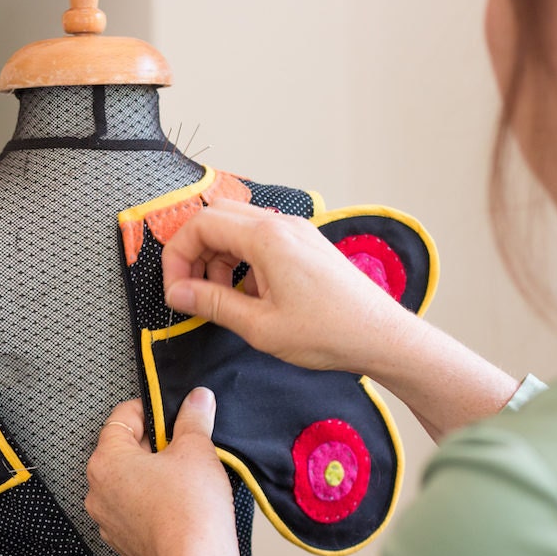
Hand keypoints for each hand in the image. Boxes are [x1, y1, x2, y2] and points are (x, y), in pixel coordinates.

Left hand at [85, 389, 236, 555]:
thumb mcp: (196, 449)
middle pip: (121, 451)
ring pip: (126, 484)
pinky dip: (149, 503)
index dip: (147, 409)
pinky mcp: (122, 543)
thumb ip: (193, 419)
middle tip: (181, 444)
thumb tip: (197, 399)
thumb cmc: (191, 508)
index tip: (168, 412)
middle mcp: (97, 491)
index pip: (120, 419)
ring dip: (149, 475)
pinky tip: (176, 504)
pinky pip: (132, 512)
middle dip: (151, 444)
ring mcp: (107, 521)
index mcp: (106, 461)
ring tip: (181, 476)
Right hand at [161, 199, 418, 375]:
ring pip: (237, 228)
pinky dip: (242, 262)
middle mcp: (281, 224)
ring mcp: (296, 232)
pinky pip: (260, 240)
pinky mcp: (306, 245)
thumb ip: (212, 303)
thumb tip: (176, 293)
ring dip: (217, 258)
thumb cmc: (328, 332)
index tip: (175, 291)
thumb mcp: (259, 326)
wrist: (381, 337)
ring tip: (221, 298)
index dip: (177, 256)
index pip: (201, 224)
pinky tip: (249, 296)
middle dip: (194, 252)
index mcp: (267, 238)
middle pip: (216, 218)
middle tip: (191, 290)